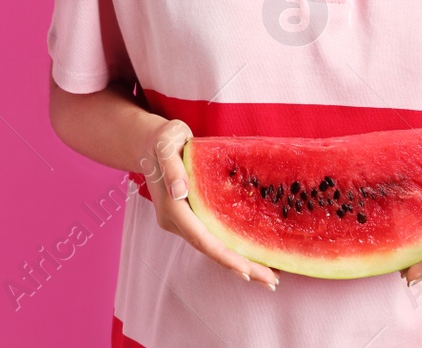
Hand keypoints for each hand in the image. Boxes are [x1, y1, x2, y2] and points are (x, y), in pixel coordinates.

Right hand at [140, 118, 280, 289]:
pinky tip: (253, 253)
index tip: (248, 271)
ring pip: (213, 248)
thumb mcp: (167, 142)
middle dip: (241, 267)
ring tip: (269, 273)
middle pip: (210, 250)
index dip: (225, 256)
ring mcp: (182, 222)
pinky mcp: (191, 218)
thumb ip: (172, 167)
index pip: (201, 239)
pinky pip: (214, 238)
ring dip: (240, 262)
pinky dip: (233, 248)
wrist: (149, 143)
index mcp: (171, 207)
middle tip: (271, 281)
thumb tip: (180, 192)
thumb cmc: (163, 139)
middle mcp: (176, 221)